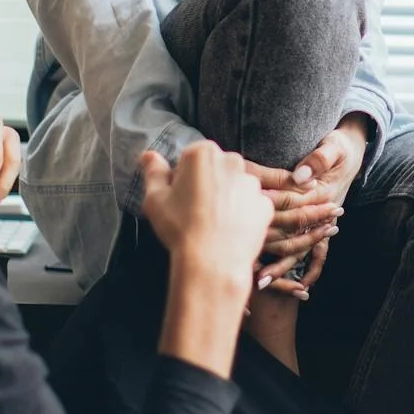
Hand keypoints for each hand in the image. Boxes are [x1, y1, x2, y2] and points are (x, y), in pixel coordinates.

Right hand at [141, 143, 269, 292]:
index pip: (190, 159)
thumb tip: (149, 155)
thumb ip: (153, 172)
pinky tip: (228, 230)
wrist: (212, 261)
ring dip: (225, 199)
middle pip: (215, 169)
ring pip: (234, 187)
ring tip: (211, 224)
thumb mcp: (155, 198)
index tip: (178, 199)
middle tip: (193, 212)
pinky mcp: (264, 205)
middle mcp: (232, 161)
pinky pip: (250, 206)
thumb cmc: (180, 227)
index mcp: (203, 153)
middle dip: (205, 185)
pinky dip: (241, 215)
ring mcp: (252, 183)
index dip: (182, 179)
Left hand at [245, 117, 369, 288]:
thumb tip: (299, 177)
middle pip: (290, 232)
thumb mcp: (335, 147)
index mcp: (319, 192)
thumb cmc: (340, 146)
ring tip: (260, 283)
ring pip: (300, 248)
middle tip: (245, 265)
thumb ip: (319, 159)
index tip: (242, 220)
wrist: (353, 153)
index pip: (288, 203)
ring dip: (282, 267)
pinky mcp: (321, 227)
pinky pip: (319, 254)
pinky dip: (312, 272)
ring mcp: (320, 222)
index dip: (265, 210)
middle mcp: (319, 211)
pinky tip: (300, 291)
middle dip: (268, 248)